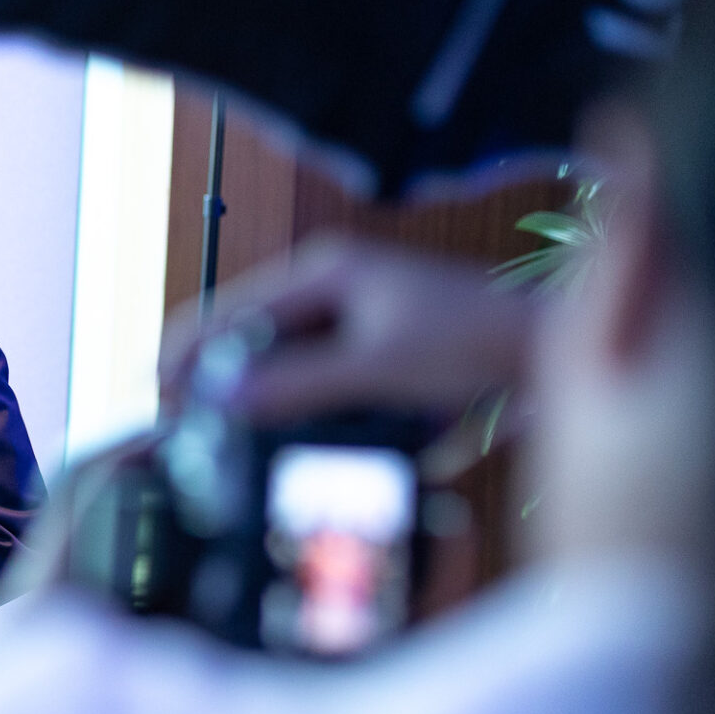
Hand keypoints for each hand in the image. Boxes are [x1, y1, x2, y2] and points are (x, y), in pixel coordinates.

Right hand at [158, 235, 534, 424]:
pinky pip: (309, 383)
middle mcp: (333, 289)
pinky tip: (277, 441)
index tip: (157, 396)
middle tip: (182, 430)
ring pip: (275, 365)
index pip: (231, 309)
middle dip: (212, 380)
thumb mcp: (379, 365)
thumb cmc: (480, 343)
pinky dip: (289, 410)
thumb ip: (298, 384)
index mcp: (326, 271)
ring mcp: (354, 323)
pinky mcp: (372, 357)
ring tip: (218, 441)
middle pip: (246, 338)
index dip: (187, 352)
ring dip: (250, 399)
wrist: (557, 352)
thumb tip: (221, 400)